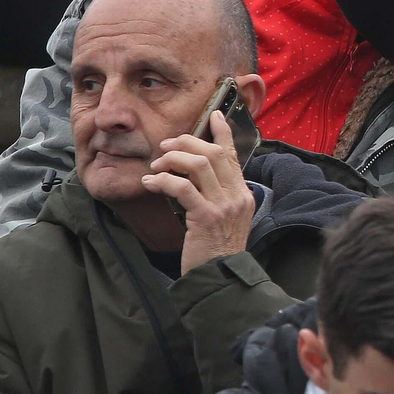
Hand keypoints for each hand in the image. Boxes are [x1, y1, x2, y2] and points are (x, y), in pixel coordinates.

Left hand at [141, 110, 256, 273]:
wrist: (220, 278)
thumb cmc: (216, 251)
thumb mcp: (225, 219)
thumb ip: (217, 196)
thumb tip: (193, 174)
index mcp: (243, 194)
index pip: (233, 154)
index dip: (222, 132)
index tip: (213, 115)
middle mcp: (237, 196)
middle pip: (213, 153)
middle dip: (186, 143)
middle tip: (165, 146)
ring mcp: (223, 206)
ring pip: (199, 164)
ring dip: (172, 160)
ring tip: (156, 166)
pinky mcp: (206, 217)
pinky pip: (182, 187)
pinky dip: (162, 180)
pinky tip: (150, 183)